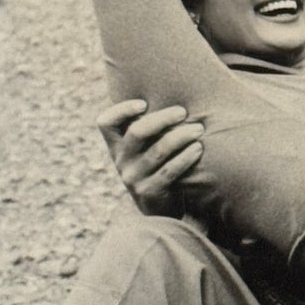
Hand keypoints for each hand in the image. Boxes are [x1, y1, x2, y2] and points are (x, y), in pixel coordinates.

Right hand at [97, 99, 204, 215]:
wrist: (162, 210)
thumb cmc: (159, 168)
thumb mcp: (147, 149)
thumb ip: (151, 129)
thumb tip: (174, 93)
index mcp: (117, 146)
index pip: (105, 123)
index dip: (121, 110)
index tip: (143, 103)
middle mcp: (121, 161)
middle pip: (137, 132)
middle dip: (162, 118)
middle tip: (183, 112)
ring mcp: (133, 178)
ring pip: (158, 151)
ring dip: (180, 136)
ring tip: (198, 129)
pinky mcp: (149, 192)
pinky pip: (169, 171)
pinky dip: (185, 157)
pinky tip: (198, 149)